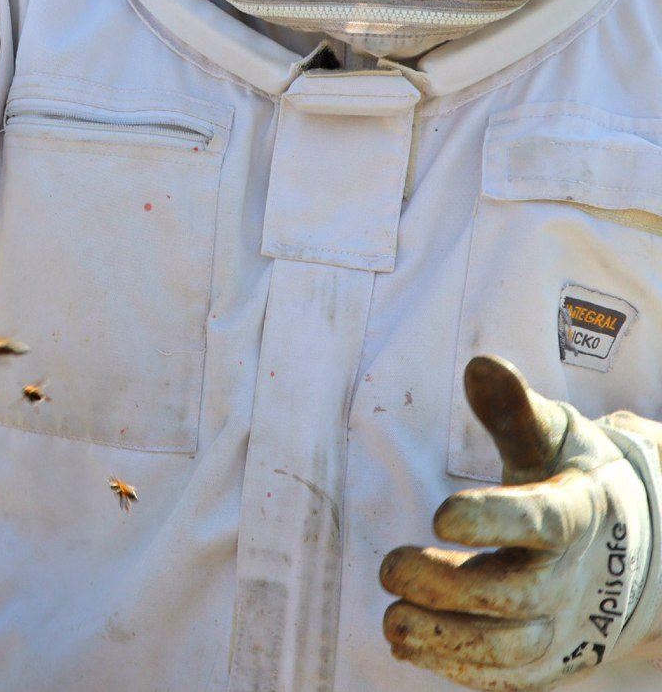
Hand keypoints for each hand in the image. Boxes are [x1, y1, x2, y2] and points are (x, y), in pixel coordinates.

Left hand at [380, 355, 659, 688]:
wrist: (635, 551)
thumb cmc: (575, 477)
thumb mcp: (555, 434)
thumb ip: (514, 408)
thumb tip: (480, 365)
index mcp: (578, 513)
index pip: (539, 520)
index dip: (493, 520)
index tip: (439, 513)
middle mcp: (574, 578)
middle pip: (514, 595)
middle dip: (448, 587)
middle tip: (390, 566)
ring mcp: (565, 626)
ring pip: (509, 648)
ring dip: (446, 640)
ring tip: (390, 620)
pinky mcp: (552, 659)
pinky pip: (507, 675)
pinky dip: (458, 667)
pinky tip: (407, 646)